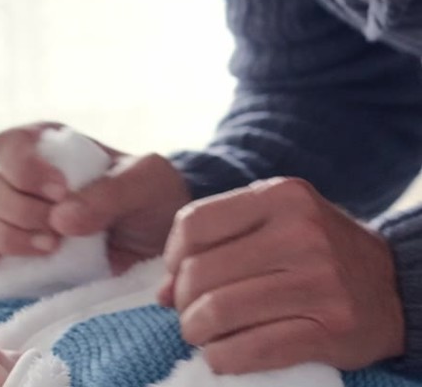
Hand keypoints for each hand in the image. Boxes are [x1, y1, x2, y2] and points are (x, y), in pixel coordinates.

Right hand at [0, 121, 191, 274]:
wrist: (161, 236)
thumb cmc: (150, 195)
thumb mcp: (145, 182)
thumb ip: (109, 193)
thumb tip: (61, 218)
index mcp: (47, 147)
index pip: (9, 145)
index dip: (25, 168)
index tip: (60, 191)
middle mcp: (22, 178)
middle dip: (23, 211)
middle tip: (60, 232)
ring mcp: (13, 217)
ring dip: (7, 237)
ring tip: (50, 249)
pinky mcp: (11, 255)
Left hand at [159, 177, 404, 374]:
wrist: (392, 283)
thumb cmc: (317, 246)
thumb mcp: (275, 218)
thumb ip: (219, 239)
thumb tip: (162, 291)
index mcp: (280, 195)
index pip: (194, 224)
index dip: (171, 256)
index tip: (174, 276)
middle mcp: (300, 232)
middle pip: (201, 272)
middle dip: (180, 300)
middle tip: (185, 312)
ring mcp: (318, 281)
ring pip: (219, 312)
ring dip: (195, 331)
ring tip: (198, 333)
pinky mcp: (330, 329)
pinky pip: (252, 349)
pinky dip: (222, 357)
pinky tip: (221, 354)